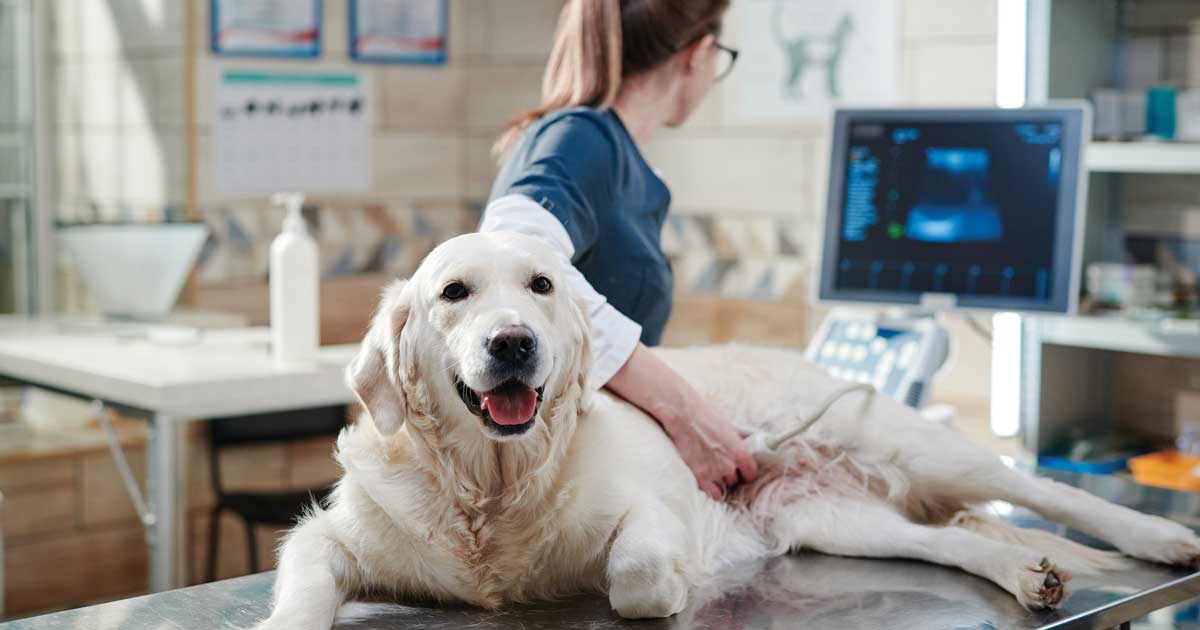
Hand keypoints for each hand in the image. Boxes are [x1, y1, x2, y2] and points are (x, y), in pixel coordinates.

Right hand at [605, 344, 757, 500]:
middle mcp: (730, 465)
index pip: (751, 474)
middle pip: (735, 480)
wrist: (683, 415)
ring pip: (724, 487)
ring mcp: (715, 473)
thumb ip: (737, 444)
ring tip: (711, 471)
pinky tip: (707, 482)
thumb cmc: (706, 415)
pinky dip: (711, 490)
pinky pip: (713, 494)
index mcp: (741, 453)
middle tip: (720, 465)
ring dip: (719, 481)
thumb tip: (742, 451)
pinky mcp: (700, 477)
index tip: (740, 471)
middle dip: (729, 474)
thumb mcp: (729, 428)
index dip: (745, 472)